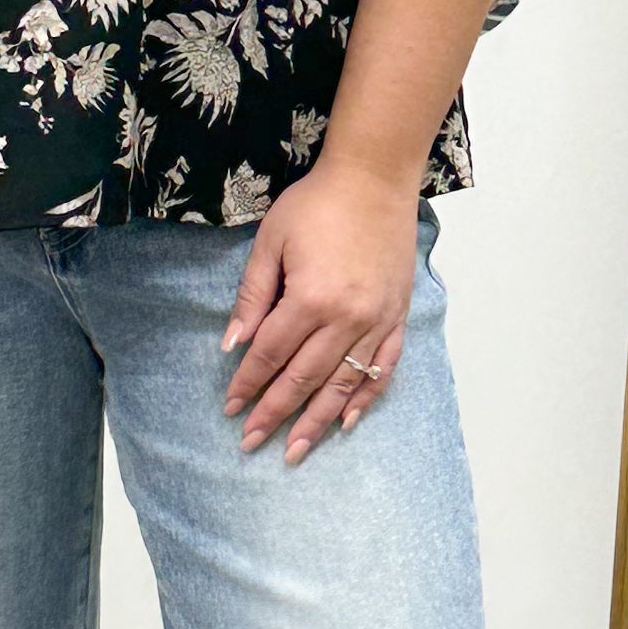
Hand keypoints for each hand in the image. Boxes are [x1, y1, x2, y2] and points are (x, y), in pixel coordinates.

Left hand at [220, 160, 419, 461]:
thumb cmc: (317, 204)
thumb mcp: (271, 242)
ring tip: (295, 449)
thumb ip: (252, 296)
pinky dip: (365, 398)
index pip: (271, 354)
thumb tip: (234, 344)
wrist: (375, 179)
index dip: (249, 383)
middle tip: (253, 443)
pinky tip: (346, 421)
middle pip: (304, 378)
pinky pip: (383, 369)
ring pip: (343, 384)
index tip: (230, 409)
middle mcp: (346, 318)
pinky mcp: (397, 317)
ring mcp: (377, 321)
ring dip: (317, 420)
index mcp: (310, 298)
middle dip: (275, 413)